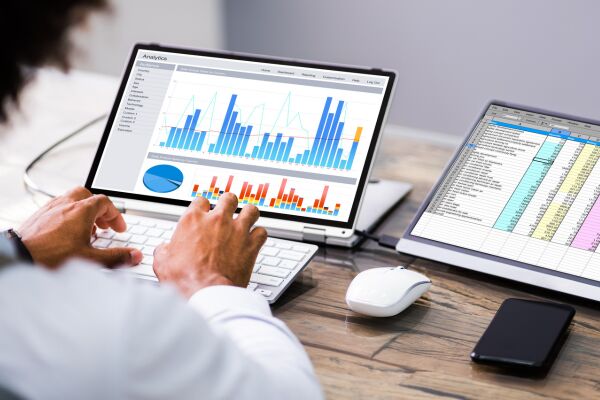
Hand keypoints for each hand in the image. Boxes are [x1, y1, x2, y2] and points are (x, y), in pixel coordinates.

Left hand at [19, 187, 142, 267]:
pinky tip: (67, 233)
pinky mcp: (39, 215)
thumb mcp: (90, 259)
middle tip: (103, 224)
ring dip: (83, 211)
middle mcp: (66, 204)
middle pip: (88, 195)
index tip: (118, 229)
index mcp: (81, 210)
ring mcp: (50, 208)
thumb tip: (134, 255)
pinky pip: (58, 208)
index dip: (115, 215)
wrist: (19, 257)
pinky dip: (68, 216)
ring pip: (72, 200)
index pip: (105, 202)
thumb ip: (116, 257)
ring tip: (87, 229)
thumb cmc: (51, 256)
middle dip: (99, 209)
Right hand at [153, 193, 266, 297]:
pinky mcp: (251, 244)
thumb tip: (164, 249)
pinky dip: (259, 236)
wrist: (206, 293)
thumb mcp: (163, 262)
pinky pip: (262, 232)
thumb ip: (165, 250)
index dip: (203, 207)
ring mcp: (237, 230)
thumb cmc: (185, 278)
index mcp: (194, 220)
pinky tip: (255, 240)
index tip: (204, 213)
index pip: (201, 201)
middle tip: (228, 211)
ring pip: (250, 210)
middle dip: (229, 204)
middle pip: (228, 199)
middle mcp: (217, 220)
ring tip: (247, 220)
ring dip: (249, 215)